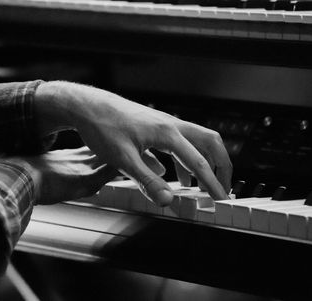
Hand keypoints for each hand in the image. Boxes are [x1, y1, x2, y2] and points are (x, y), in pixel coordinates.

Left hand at [35, 82, 231, 204]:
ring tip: (203, 186)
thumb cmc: (103, 128)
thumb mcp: (123, 160)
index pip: (198, 161)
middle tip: (222, 188)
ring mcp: (164, 124)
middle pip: (210, 143)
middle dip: (221, 166)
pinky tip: (176, 176)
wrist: (88, 106)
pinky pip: (180, 143)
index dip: (212, 182)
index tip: (220, 198)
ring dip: (204, 163)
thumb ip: (147, 181)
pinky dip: (185, 160)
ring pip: (196, 141)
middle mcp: (171, 125)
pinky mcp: (156, 126)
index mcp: (167, 133)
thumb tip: (168, 200)